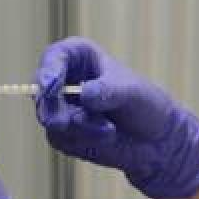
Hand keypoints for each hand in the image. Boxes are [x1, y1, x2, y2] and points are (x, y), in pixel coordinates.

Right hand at [35, 37, 198, 198]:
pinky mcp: (64, 134)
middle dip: (53, 108)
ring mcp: (61, 108)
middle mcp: (64, 80)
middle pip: (41, 90)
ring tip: (109, 130)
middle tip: (66, 122)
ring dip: (79, 128)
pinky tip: (107, 137)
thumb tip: (84, 95)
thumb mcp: (132, 91)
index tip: (51, 86)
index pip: (54, 57)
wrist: (157, 140)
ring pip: (50, 119)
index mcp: (79, 57)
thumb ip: (108, 91)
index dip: (48, 71)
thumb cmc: (146, 104)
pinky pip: (60, 139)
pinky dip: (82, 141)